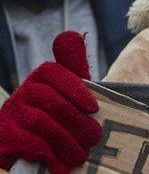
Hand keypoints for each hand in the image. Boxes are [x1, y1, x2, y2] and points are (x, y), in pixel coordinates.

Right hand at [0, 31, 101, 173]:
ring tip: (81, 157)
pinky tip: (60, 166)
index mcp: (38, 79)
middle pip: (50, 101)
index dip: (75, 88)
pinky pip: (26, 142)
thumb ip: (72, 67)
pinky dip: (48, 155)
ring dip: (65, 142)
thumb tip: (69, 34)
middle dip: (76, 122)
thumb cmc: (56, 118)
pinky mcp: (1, 137)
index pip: (53, 72)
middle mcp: (20, 93)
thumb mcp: (66, 92)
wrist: (26, 152)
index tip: (94, 108)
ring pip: (40, 123)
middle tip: (94, 140)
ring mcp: (8, 115)